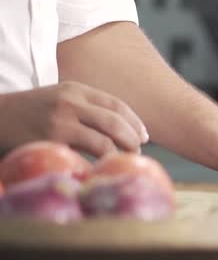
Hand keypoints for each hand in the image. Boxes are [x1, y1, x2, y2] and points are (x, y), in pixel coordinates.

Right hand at [0, 81, 147, 156]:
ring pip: (103, 140)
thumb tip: (120, 130)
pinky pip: (83, 156)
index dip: (135, 122)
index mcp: (76, 89)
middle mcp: (71, 102)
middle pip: (115, 122)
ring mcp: (61, 121)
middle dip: (132, 138)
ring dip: (119, 153)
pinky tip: (100, 169)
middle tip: (138, 151)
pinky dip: (96, 164)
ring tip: (123, 161)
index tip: (144, 136)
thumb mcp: (60, 99)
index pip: (116, 105)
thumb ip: (86, 109)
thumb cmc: (31, 112)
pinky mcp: (51, 140)